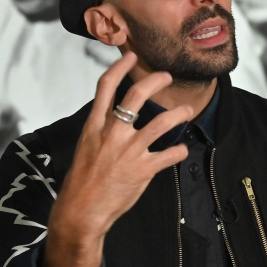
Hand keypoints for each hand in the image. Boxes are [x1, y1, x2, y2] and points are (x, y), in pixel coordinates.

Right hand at [43, 52, 192, 266]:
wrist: (80, 211)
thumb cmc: (82, 181)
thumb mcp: (86, 147)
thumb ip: (102, 129)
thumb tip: (116, 116)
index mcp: (94, 126)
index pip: (106, 87)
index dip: (120, 67)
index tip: (132, 56)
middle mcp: (112, 134)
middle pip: (136, 96)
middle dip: (155, 81)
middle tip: (167, 76)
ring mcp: (128, 151)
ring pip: (160, 122)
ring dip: (178, 114)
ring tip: (186, 110)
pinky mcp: (142, 170)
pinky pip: (169, 155)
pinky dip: (179, 151)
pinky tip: (183, 150)